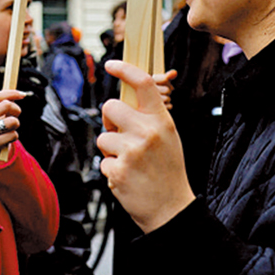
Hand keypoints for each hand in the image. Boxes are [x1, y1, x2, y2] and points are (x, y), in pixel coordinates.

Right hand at [0, 89, 25, 175]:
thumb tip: (14, 98)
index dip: (12, 93)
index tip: (22, 94)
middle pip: (7, 105)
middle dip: (16, 110)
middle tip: (16, 116)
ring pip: (13, 121)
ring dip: (15, 127)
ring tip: (7, 132)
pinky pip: (13, 135)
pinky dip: (13, 138)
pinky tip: (5, 142)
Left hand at [97, 59, 194, 233]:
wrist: (172, 209)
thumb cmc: (168, 170)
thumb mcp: (168, 137)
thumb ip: (149, 118)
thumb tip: (123, 101)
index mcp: (161, 120)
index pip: (143, 83)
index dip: (124, 69)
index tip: (111, 65)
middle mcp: (147, 132)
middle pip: (110, 106)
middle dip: (109, 119)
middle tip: (118, 132)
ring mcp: (131, 151)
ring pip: (103, 137)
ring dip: (110, 149)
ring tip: (129, 162)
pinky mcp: (118, 171)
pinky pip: (102, 161)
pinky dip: (111, 170)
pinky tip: (127, 177)